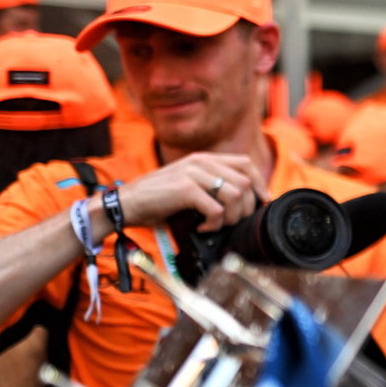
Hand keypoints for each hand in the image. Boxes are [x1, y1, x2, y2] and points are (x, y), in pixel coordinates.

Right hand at [120, 152, 268, 231]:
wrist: (124, 204)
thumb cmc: (157, 200)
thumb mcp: (189, 185)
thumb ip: (212, 184)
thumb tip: (245, 201)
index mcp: (204, 159)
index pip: (246, 164)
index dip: (260, 183)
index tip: (261, 202)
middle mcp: (200, 162)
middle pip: (245, 182)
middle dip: (246, 207)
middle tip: (232, 222)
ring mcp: (193, 174)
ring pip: (235, 195)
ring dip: (231, 217)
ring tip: (216, 225)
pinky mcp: (185, 189)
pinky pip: (217, 209)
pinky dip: (214, 224)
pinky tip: (202, 227)